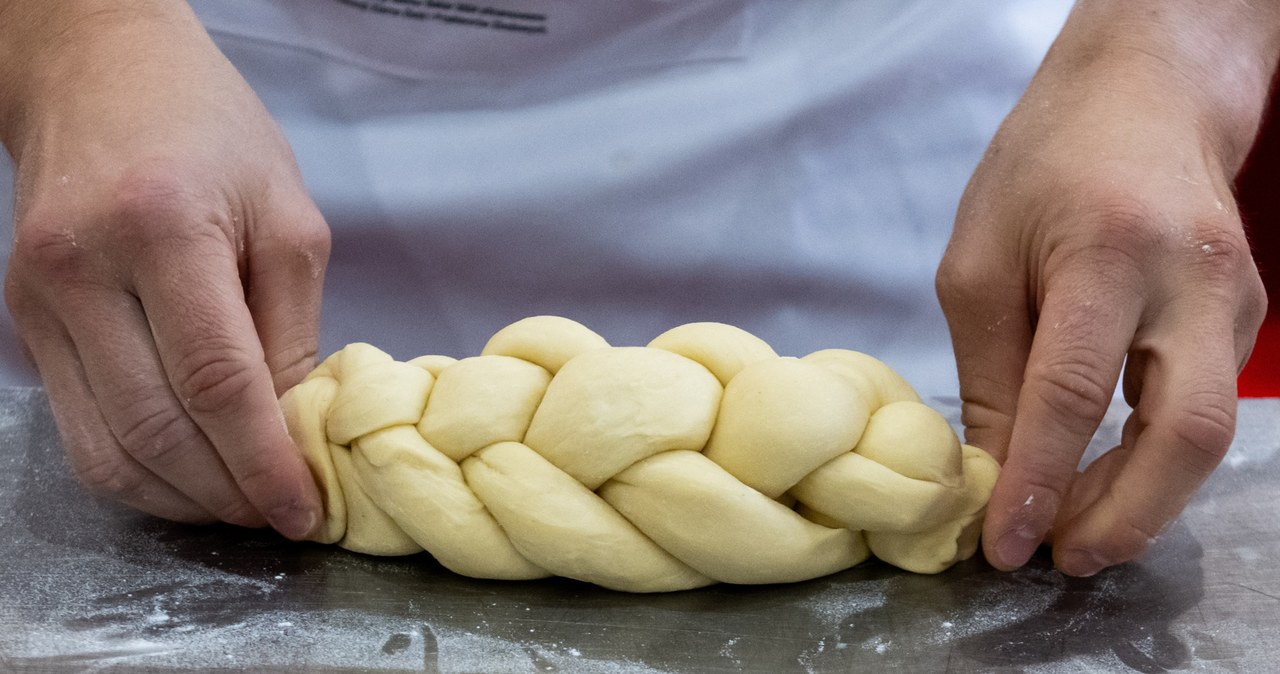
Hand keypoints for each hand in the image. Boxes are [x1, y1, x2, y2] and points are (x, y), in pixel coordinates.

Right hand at [1, 2, 328, 536]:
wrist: (100, 78)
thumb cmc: (213, 136)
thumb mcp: (288, 218)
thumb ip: (292, 329)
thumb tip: (291, 432)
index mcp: (161, 231)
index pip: (216, 384)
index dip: (263, 463)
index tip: (302, 510)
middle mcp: (81, 272)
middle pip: (154, 431)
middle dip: (226, 495)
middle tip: (278, 515)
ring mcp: (37, 302)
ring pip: (104, 450)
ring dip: (180, 500)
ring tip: (240, 506)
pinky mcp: (22, 325)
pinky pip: (75, 429)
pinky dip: (137, 472)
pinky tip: (189, 478)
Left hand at [936, 0, 1278, 575]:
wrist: (1146, 98)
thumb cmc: (1044, 167)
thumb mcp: (980, 259)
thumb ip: (989, 369)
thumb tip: (994, 470)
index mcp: (1108, 253)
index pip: (1074, 392)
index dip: (1039, 480)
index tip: (1006, 545)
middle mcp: (1192, 281)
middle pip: (1185, 432)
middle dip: (1124, 516)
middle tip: (1063, 558)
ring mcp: (1234, 301)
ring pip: (1209, 433)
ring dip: (1142, 499)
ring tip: (1073, 532)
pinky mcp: (1246, 317)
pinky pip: (1205, 405)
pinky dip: (1155, 457)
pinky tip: (1103, 475)